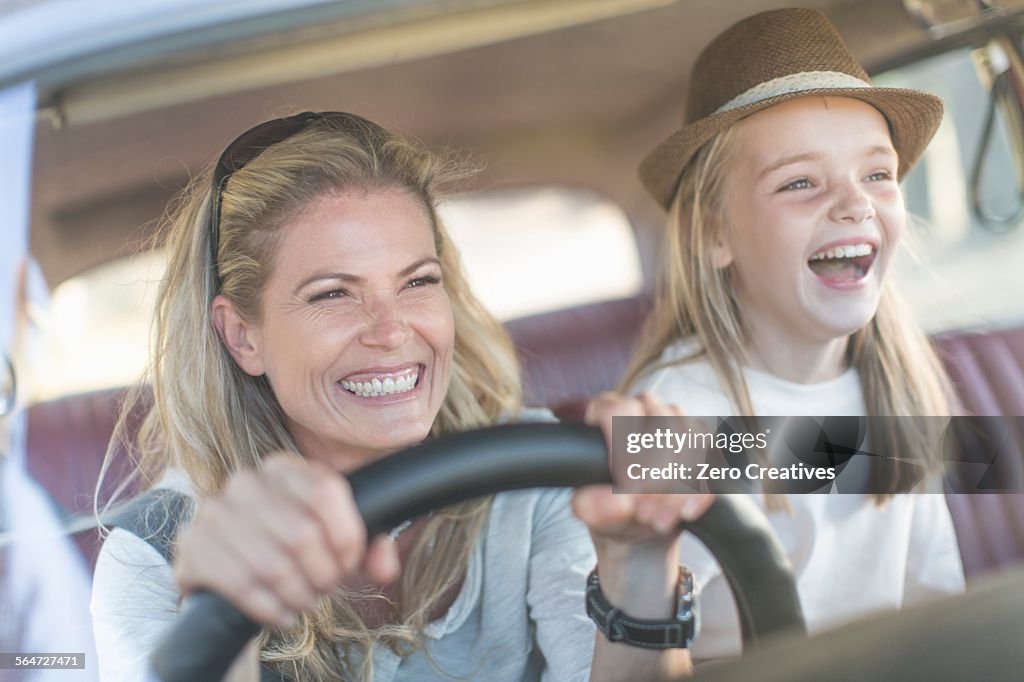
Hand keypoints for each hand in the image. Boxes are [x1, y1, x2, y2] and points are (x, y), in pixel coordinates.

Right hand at [173, 454, 399, 627]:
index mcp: (283, 468)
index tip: (349, 562)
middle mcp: (245, 482)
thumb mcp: (335, 543)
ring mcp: (213, 513)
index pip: (326, 492)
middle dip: (323, 573)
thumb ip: (370, 548)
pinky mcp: (192, 548)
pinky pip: (240, 585)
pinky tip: (281, 614)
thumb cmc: (293, 552)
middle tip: (325, 588)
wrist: (230, 572)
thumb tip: (385, 564)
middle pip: (301, 533)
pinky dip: (269, 608)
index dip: (346, 536)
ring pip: (272, 564)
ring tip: (305, 602)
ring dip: (298, 594)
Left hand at [572, 392, 713, 613]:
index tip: (628, 485)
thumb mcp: (591, 510)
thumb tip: (618, 503)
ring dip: (678, 486)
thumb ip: (595, 506)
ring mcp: (677, 421)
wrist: (638, 524)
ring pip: (691, 438)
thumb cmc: (609, 507)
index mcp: (606, 412)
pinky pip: (713, 459)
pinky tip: (686, 513)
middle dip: (656, 475)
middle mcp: (643, 408)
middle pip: (661, 423)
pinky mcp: (704, 442)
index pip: (618, 410)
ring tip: (658, 520)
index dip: (625, 447)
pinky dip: (701, 491)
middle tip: (644, 513)